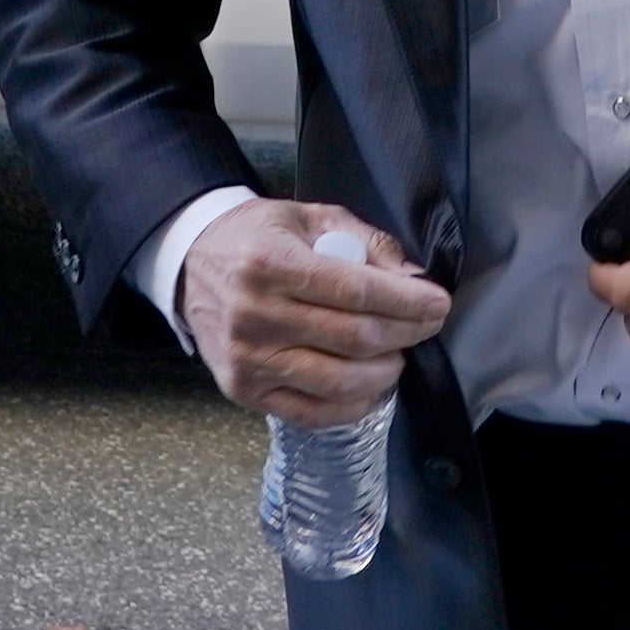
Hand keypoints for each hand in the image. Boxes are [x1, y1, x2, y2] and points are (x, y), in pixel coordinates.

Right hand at [177, 199, 450, 426]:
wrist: (191, 262)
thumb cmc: (257, 238)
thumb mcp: (310, 218)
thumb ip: (365, 242)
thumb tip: (413, 279)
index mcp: (269, 264)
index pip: (355, 291)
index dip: (406, 301)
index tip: (438, 303)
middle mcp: (254, 315)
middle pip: (353, 338)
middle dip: (405, 334)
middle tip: (427, 326)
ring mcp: (247, 360)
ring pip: (338, 380)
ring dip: (384, 372)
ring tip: (397, 355)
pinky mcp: (244, 391)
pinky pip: (312, 411)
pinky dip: (353, 404)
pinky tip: (370, 385)